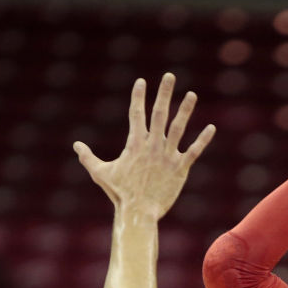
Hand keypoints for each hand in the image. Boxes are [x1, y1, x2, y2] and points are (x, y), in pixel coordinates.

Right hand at [74, 74, 215, 219]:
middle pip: (159, 113)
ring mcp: (168, 156)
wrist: (139, 211)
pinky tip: (211, 128)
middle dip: (164, 93)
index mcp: (135, 143)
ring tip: (191, 94)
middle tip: (169, 76)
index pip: (136, 113)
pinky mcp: (180, 168)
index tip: (141, 81)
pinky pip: (194, 151)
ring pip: (178, 128)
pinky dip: (203, 139)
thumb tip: (76, 145)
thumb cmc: (119, 194)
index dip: (138, 96)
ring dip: (185, 110)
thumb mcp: (100, 173)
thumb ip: (88, 157)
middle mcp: (153, 145)